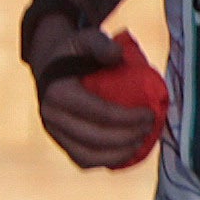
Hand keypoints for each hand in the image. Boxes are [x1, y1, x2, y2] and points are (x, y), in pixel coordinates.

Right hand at [36, 32, 166, 174]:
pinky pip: (82, 160)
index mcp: (59, 94)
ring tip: (141, 143)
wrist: (49, 65)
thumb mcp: (86, 39)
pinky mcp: (59, 142)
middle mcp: (52, 117)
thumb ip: (101, 43)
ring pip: (86, 156)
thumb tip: (116, 56)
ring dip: (118, 155)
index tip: (151, 114)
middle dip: (127, 137)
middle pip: (95, 138)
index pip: (99, 113)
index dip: (128, 118)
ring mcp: (54, 133)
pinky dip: (106, 161)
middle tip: (150, 128)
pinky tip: (128, 153)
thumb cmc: (74, 52)